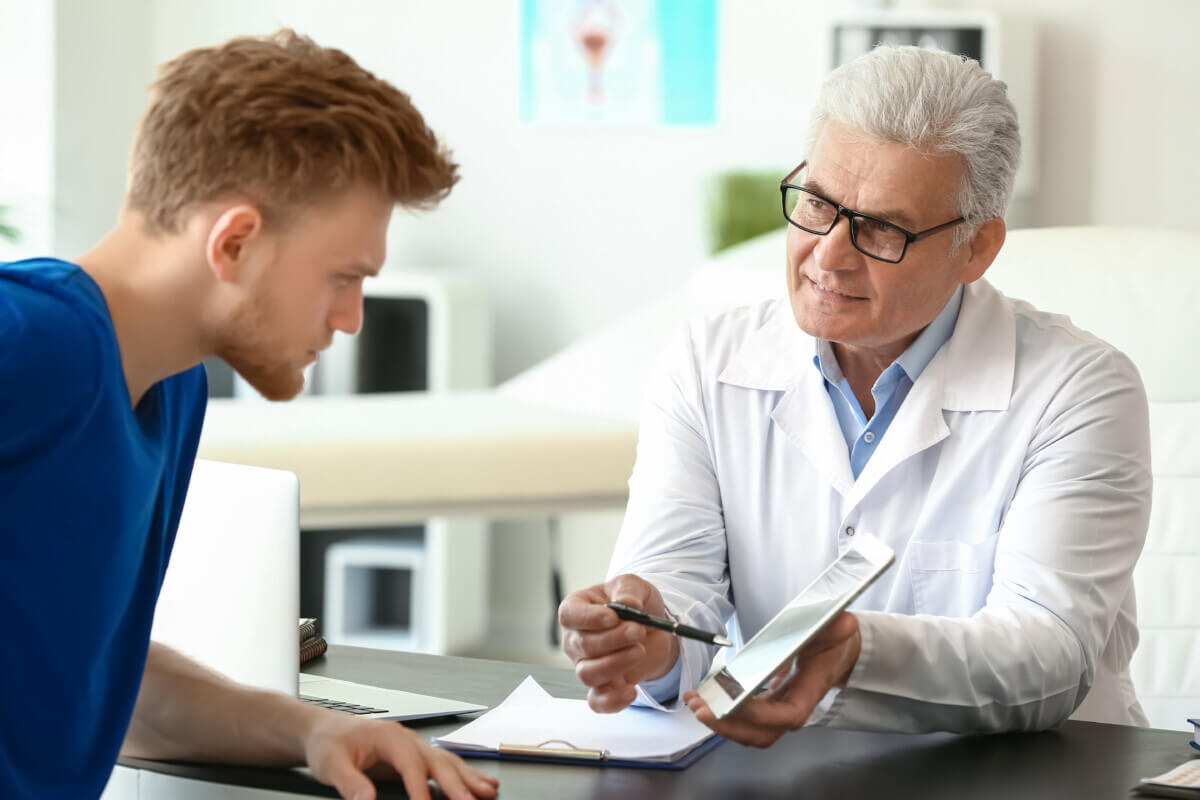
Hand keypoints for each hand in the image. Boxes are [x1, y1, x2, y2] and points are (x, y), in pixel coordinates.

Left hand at [302, 711, 498, 799]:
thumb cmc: (329, 742)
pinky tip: (480, 784)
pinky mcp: (415, 757)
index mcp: (388, 737)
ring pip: (448, 762)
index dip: (420, 787)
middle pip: (438, 761)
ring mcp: (414, 747)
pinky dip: (464, 775)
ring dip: (469, 778)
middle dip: (458, 783)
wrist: (325, 729)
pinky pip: (444, 766)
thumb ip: (350, 783)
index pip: (410, 764)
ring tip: (488, 792)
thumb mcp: (331, 764)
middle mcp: (406, 739)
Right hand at [559, 574, 679, 712]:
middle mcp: (575, 639)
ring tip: (639, 651)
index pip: (570, 615)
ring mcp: (586, 664)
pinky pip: (597, 701)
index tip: (613, 617)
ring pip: (588, 673)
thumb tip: (626, 605)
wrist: (653, 630)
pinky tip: (631, 690)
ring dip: (615, 664)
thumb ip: (629, 591)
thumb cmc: (636, 604)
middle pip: (582, 645)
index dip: (589, 618)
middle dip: (613, 640)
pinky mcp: (602, 686)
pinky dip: (612, 700)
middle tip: (637, 631)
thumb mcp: (635, 586)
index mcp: (578, 609)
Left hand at [683, 611, 860, 747]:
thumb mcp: (838, 629)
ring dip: (721, 723)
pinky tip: (702, 698)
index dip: (761, 715)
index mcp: (809, 691)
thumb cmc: (836, 643)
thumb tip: (843, 622)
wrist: (838, 653)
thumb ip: (837, 626)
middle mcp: (793, 706)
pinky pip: (744, 717)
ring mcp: (778, 708)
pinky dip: (722, 712)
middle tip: (702, 710)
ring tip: (695, 703)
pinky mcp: (767, 703)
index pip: (787, 716)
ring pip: (750, 730)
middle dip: (730, 726)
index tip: (735, 703)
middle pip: (762, 733)